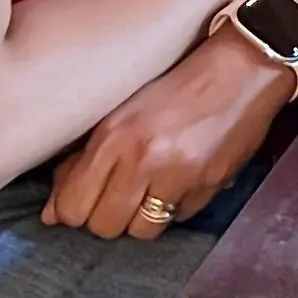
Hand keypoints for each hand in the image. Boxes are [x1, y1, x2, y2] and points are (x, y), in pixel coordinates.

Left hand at [44, 28, 285, 238]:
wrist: (245, 67)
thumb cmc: (178, 80)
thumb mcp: (121, 108)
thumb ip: (83, 159)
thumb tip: (52, 212)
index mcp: (114, 136)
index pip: (72, 207)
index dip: (71, 209)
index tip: (81, 197)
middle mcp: (143, 161)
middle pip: (104, 227)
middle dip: (105, 216)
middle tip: (114, 194)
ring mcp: (179, 178)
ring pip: (142, 231)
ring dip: (140, 217)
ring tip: (147, 191)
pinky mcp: (210, 186)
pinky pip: (178, 219)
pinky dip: (174, 208)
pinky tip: (178, 181)